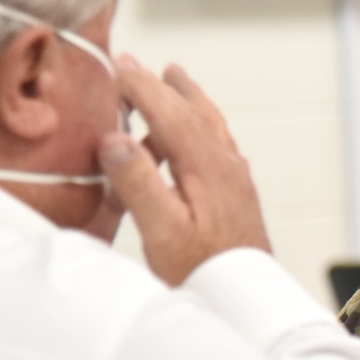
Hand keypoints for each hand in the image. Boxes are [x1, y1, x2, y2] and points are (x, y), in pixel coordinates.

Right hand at [97, 56, 271, 285]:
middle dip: (162, 86)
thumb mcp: (161, 229)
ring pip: (209, 125)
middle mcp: (225, 164)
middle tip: (136, 65)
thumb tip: (114, 140)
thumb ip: (138, 182)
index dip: (142, 87)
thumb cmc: (204, 268)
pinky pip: (216, 144)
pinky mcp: (236, 192)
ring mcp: (234, 177)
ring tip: (170, 81)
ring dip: (186, 100)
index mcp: (206, 166)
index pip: (169, 113)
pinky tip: (192, 135)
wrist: (245, 295)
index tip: (119, 64)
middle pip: (193, 112)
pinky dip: (199, 126)